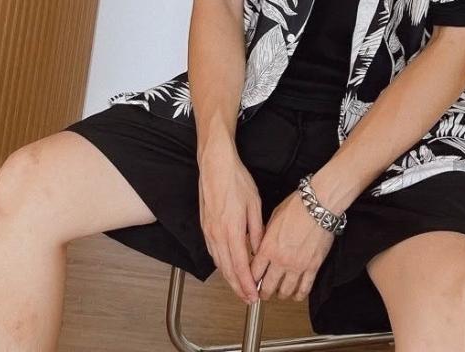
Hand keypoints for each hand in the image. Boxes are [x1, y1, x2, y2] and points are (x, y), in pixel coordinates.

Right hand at [198, 143, 263, 303]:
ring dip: (228, 277)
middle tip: (247, 299)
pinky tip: (227, 265)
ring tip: (239, 286)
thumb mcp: (255, 204)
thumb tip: (260, 249)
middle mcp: (217, 234)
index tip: (253, 296)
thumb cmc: (236, 180)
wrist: (216, 165)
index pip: (240, 266)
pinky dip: (221, 263)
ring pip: (218, 262)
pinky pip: (212, 251)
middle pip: (227, 269)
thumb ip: (257, 230)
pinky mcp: (204, 225)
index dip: (246, 284)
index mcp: (232, 230)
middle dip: (237, 287)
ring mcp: (208, 230)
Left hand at [250, 189, 334, 301]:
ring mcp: (297, 265)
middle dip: (263, 292)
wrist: (318, 206)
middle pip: (267, 286)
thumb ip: (266, 235)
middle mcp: (281, 260)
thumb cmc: (297, 206)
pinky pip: (305, 288)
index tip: (251, 282)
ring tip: (280, 293)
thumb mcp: (273, 218)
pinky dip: (299, 295)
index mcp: (268, 247)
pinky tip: (297, 295)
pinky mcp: (313, 266)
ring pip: (285, 291)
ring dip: (281, 295)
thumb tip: (262, 244)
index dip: (250, 280)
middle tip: (263, 293)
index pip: (253, 272)